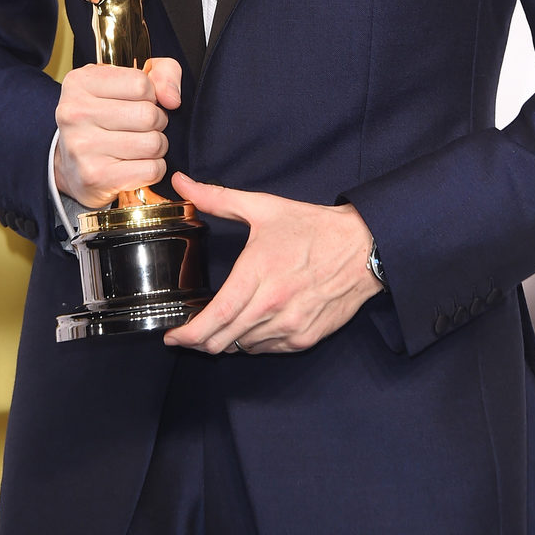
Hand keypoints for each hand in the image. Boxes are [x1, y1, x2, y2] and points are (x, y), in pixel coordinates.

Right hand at [53, 58, 180, 206]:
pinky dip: (154, 168)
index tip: (138, 102)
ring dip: (157, 146)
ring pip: (153, 143)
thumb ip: (163, 72)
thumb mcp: (130, 80)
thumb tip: (173, 99)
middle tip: (142, 127)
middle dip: (157, 122)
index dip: (151, 95)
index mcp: (80, 82)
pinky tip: (136, 164)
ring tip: (140, 145)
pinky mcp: (95, 177)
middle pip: (148, 114)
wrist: (73, 168)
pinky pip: (151, 169)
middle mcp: (75, 113)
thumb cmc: (107, 117)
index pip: (141, 84)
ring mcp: (82, 146)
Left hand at [163, 172, 381, 354]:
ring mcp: (290, 326)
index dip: (187, 335)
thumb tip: (182, 184)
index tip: (172, 336)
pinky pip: (267, 350)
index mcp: (257, 274)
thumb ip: (216, 198)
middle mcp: (272, 306)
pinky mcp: (305, 338)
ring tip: (222, 323)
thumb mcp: (263, 207)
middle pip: (222, 341)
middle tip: (189, 332)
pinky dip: (253, 342)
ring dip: (227, 340)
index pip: (214, 320)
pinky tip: (252, 323)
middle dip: (199, 342)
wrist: (362, 247)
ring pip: (243, 348)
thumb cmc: (312, 227)